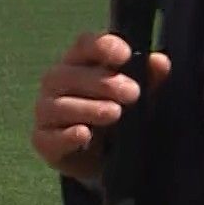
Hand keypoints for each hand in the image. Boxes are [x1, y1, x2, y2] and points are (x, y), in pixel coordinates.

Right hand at [31, 31, 171, 179]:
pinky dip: (67, 135)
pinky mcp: (43, 141)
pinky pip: (49, 137)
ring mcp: (46, 111)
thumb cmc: (118, 115)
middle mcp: (56, 82)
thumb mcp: (138, 97)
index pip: (84, 45)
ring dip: (88, 108)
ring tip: (115, 113)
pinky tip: (84, 134)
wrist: (102, 160)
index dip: (102, 47)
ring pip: (59, 105)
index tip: (125, 55)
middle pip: (69, 74)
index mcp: (79, 62)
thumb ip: (149, 79)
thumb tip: (160, 62)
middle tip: (133, 92)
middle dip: (102, 82)